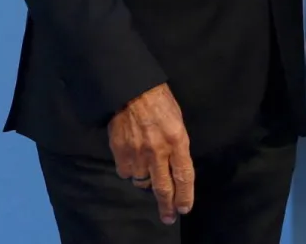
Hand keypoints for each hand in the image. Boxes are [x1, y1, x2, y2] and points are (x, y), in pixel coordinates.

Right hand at [108, 83, 193, 224]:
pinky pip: (125, 172)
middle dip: (167, 205)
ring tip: (148, 173)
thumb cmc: (159, 100)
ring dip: (146, 181)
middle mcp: (158, 151)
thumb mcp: (177, 121)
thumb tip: (175, 167)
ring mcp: (138, 153)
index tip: (185, 208)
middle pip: (163, 188)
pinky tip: (132, 161)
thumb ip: (177, 145)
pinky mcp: (120, 151)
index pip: (184, 176)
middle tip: (169, 217)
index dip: (185, 196)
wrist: (130, 88)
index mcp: (177, 140)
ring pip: (142, 181)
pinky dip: (130, 170)